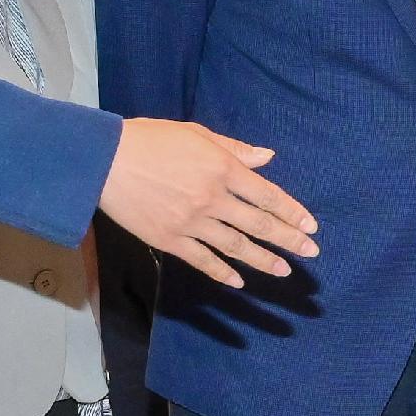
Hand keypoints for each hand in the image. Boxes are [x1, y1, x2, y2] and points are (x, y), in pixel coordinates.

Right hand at [98, 120, 318, 287]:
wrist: (105, 160)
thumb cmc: (150, 140)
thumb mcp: (197, 134)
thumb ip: (234, 148)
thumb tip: (267, 157)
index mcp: (222, 168)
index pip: (268, 195)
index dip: (292, 212)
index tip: (311, 226)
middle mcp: (212, 198)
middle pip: (259, 223)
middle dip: (288, 239)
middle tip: (311, 252)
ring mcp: (191, 222)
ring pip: (235, 246)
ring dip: (262, 260)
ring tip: (284, 271)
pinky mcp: (169, 239)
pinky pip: (202, 260)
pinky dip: (222, 272)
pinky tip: (239, 281)